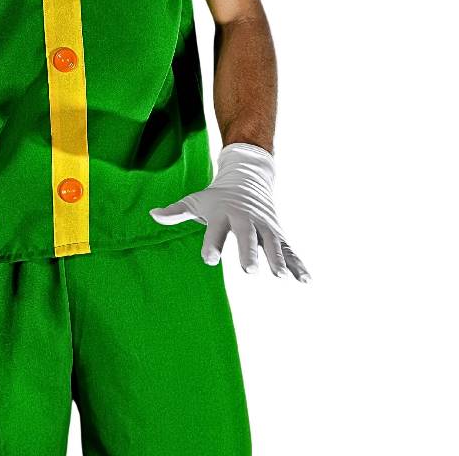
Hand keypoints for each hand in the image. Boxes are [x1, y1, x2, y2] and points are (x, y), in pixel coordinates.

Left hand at [149, 143, 309, 281]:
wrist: (246, 178)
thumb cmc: (216, 197)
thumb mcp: (195, 201)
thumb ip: (176, 211)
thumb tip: (153, 214)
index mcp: (224, 214)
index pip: (216, 230)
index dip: (212, 244)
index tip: (209, 258)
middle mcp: (246, 219)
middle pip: (247, 236)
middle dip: (248, 251)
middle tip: (249, 270)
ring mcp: (264, 227)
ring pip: (272, 243)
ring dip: (277, 259)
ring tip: (281, 276)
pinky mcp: (277, 234)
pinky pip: (290, 250)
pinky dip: (298, 264)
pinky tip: (305, 280)